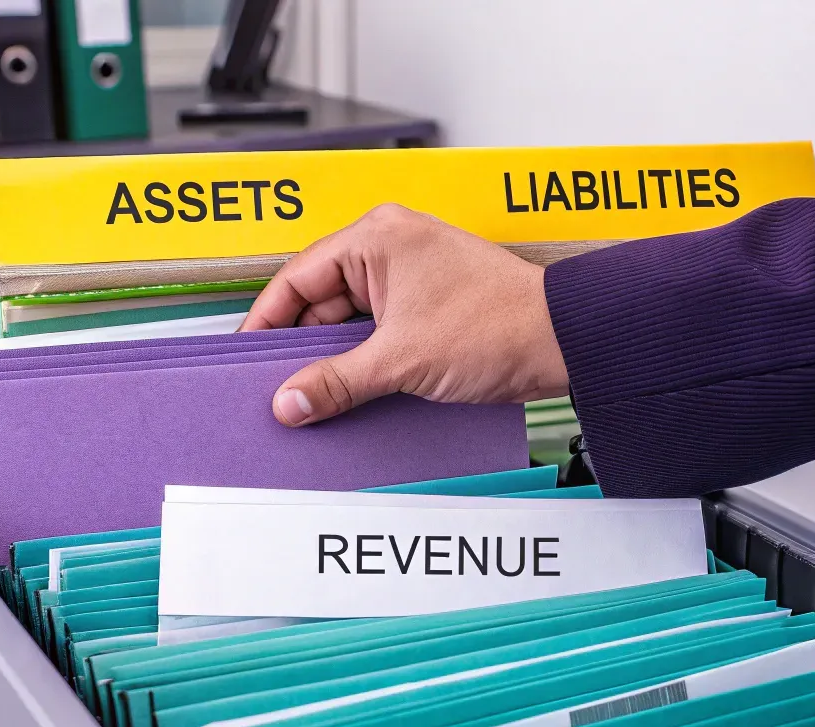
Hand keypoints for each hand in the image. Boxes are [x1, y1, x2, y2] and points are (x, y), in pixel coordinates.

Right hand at [240, 204, 569, 425]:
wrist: (565, 341)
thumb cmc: (500, 325)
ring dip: (337, 356)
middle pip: (322, 299)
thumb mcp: (402, 360)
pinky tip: (353, 388)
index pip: (298, 277)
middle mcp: (391, 247)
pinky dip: (365, 358)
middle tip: (281, 386)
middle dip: (304, 345)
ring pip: (351, 318)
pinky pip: (379, 329)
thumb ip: (337, 382)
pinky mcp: (428, 302)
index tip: (249, 356)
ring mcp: (411, 274)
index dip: (269, 320)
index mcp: (377, 237)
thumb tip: (291, 400)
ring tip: (316, 394)